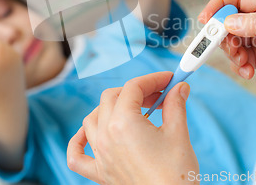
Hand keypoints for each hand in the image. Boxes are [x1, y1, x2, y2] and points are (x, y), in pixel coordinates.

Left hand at [67, 72, 198, 184]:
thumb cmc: (175, 176)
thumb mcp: (178, 133)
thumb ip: (175, 104)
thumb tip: (179, 88)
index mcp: (123, 123)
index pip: (133, 87)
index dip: (153, 79)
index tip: (168, 80)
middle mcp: (106, 137)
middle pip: (111, 97)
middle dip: (135, 91)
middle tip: (159, 95)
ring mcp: (101, 155)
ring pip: (92, 119)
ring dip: (110, 108)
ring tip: (132, 110)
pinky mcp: (100, 173)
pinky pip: (76, 155)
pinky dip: (79, 141)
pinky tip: (88, 134)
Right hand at [199, 0, 255, 89]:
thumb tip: (228, 22)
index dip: (219, 4)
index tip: (206, 19)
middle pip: (229, 21)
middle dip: (223, 36)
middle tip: (227, 48)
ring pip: (231, 41)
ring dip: (232, 53)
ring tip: (244, 63)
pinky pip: (239, 58)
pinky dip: (239, 66)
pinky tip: (249, 72)